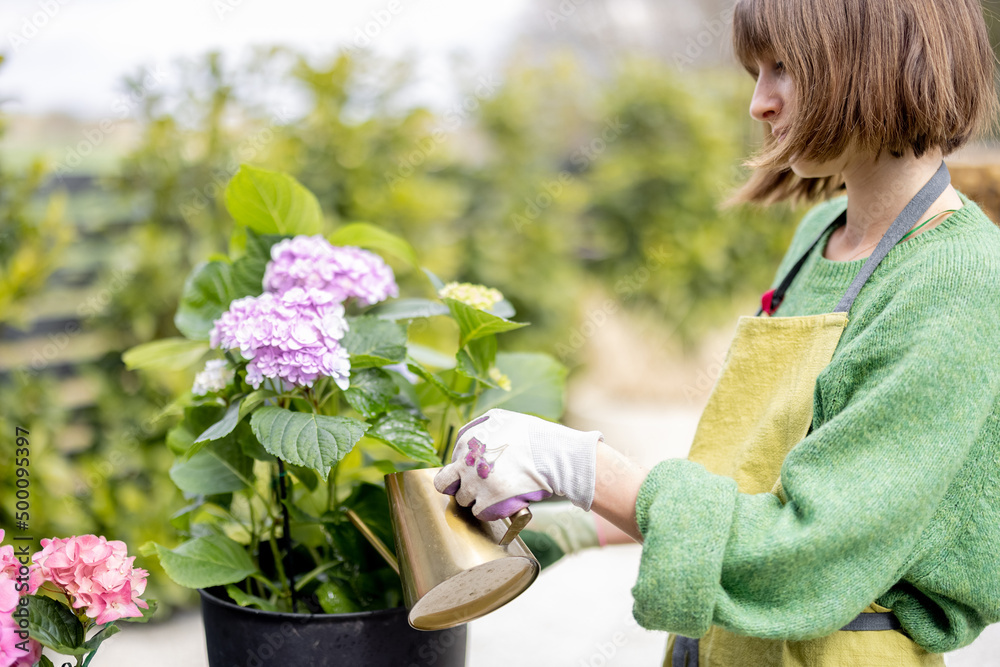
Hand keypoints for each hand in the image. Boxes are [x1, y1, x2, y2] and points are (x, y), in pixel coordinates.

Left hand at [433, 408, 602, 519]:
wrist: (556, 456)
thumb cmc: (534, 437)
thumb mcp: (501, 419)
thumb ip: (480, 430)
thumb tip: (468, 444)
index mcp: (468, 440)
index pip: (453, 461)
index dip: (465, 469)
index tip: (479, 472)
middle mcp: (466, 461)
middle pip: (444, 483)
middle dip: (457, 486)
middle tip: (474, 488)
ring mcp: (475, 483)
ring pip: (463, 500)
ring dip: (477, 499)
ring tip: (498, 493)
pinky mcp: (487, 503)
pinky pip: (479, 513)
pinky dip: (491, 511)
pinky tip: (504, 502)